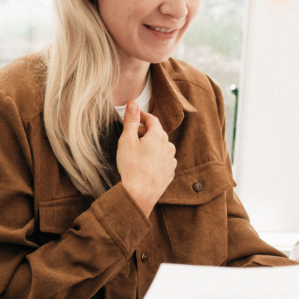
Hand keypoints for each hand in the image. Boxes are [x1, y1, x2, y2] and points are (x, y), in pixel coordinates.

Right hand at [117, 102, 175, 216]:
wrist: (139, 195)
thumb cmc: (131, 167)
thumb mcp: (127, 140)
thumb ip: (131, 120)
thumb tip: (133, 103)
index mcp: (158, 135)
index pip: (151, 119)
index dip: (141, 116)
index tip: (133, 115)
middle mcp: (168, 146)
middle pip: (156, 133)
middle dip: (144, 132)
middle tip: (130, 135)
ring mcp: (171, 160)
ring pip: (160, 147)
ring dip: (150, 145)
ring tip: (137, 152)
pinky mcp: (169, 173)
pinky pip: (162, 160)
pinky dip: (154, 158)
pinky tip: (144, 164)